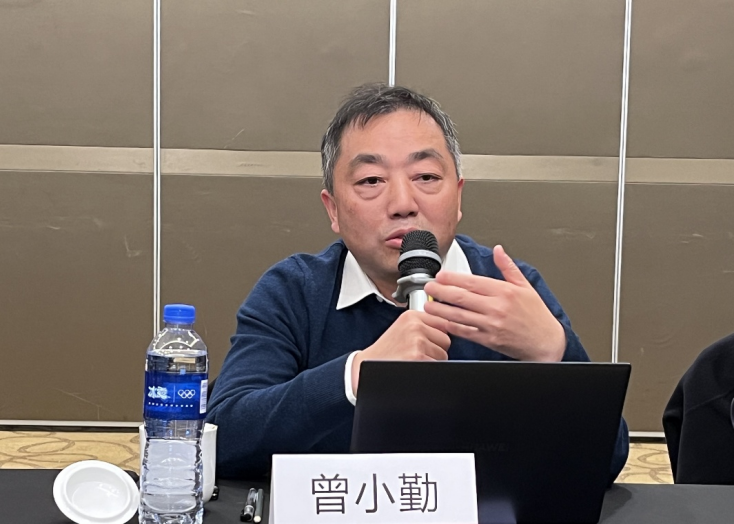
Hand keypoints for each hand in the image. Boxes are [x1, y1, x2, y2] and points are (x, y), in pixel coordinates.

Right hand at [351, 310, 450, 395]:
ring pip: (443, 354)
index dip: (438, 336)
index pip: (443, 322)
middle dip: (436, 349)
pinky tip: (414, 367)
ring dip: (433, 361)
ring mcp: (417, 342)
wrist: (367, 366)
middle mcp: (415, 326)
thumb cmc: (386, 350)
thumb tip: (450, 326)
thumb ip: (423, 324)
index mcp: (412, 316)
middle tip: (419, 353)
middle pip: (446, 340)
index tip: (431, 341)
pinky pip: (437, 366)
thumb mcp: (402, 328)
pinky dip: (429, 370)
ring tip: (414, 360)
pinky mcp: (418, 358)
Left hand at [423, 245, 565, 361]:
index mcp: (504, 292)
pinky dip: (450, 326)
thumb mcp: (526, 286)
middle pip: (461, 297)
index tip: (440, 275)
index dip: (452, 278)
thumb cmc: (537, 316)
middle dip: (440, 291)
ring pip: (459, 315)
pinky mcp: (488, 340)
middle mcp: (496, 308)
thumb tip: (498, 250)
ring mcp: (491, 325)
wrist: (547, 343)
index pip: (472, 282)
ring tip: (428, 304)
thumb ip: (508, 267)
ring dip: (440, 309)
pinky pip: (465, 332)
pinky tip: (440, 322)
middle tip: (428, 287)